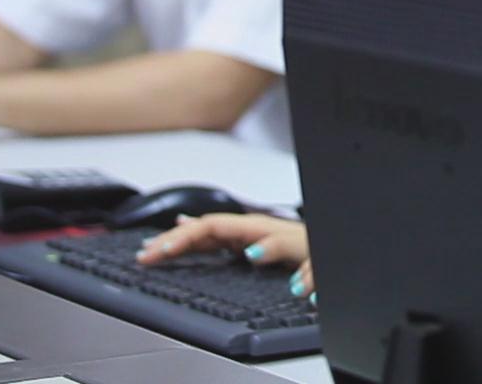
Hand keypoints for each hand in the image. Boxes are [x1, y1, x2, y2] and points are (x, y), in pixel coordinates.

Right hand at [137, 213, 315, 301]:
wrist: (337, 243)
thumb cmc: (321, 244)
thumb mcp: (307, 248)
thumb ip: (282, 248)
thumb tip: (252, 251)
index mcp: (257, 226)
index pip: (210, 227)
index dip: (183, 237)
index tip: (163, 251)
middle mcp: (249, 228)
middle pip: (201, 230)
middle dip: (170, 241)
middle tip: (144, 256)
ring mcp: (249, 235)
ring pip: (204, 235)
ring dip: (176, 241)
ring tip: (150, 250)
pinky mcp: (250, 245)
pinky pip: (214, 240)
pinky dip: (193, 240)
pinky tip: (181, 237)